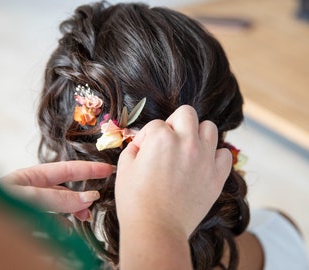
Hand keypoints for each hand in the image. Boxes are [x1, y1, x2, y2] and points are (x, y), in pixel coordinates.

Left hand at [0, 161, 112, 220]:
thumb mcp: (25, 196)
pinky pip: (52, 224)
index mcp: (32, 178)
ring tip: (84, 219)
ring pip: (61, 208)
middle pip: (66, 189)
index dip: (89, 168)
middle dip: (83, 193)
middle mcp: (34, 191)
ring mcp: (33, 208)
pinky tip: (66, 232)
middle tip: (99, 198)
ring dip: (74, 212)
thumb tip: (87, 197)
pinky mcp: (31, 223)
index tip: (108, 169)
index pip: (68, 169)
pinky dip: (62, 228)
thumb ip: (55, 198)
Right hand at [116, 105, 231, 237]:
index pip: (156, 124)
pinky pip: (224, 154)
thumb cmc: (135, 201)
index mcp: (162, 138)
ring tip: (187, 149)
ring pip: (210, 128)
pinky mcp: (216, 176)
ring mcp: (205, 159)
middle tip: (168, 140)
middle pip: (187, 113)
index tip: (145, 151)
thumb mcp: (124, 168)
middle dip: (175, 123)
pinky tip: (202, 164)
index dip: (147, 137)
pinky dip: (215, 155)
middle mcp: (186, 143)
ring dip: (197, 134)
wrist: (156, 230)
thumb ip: (135, 147)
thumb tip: (143, 142)